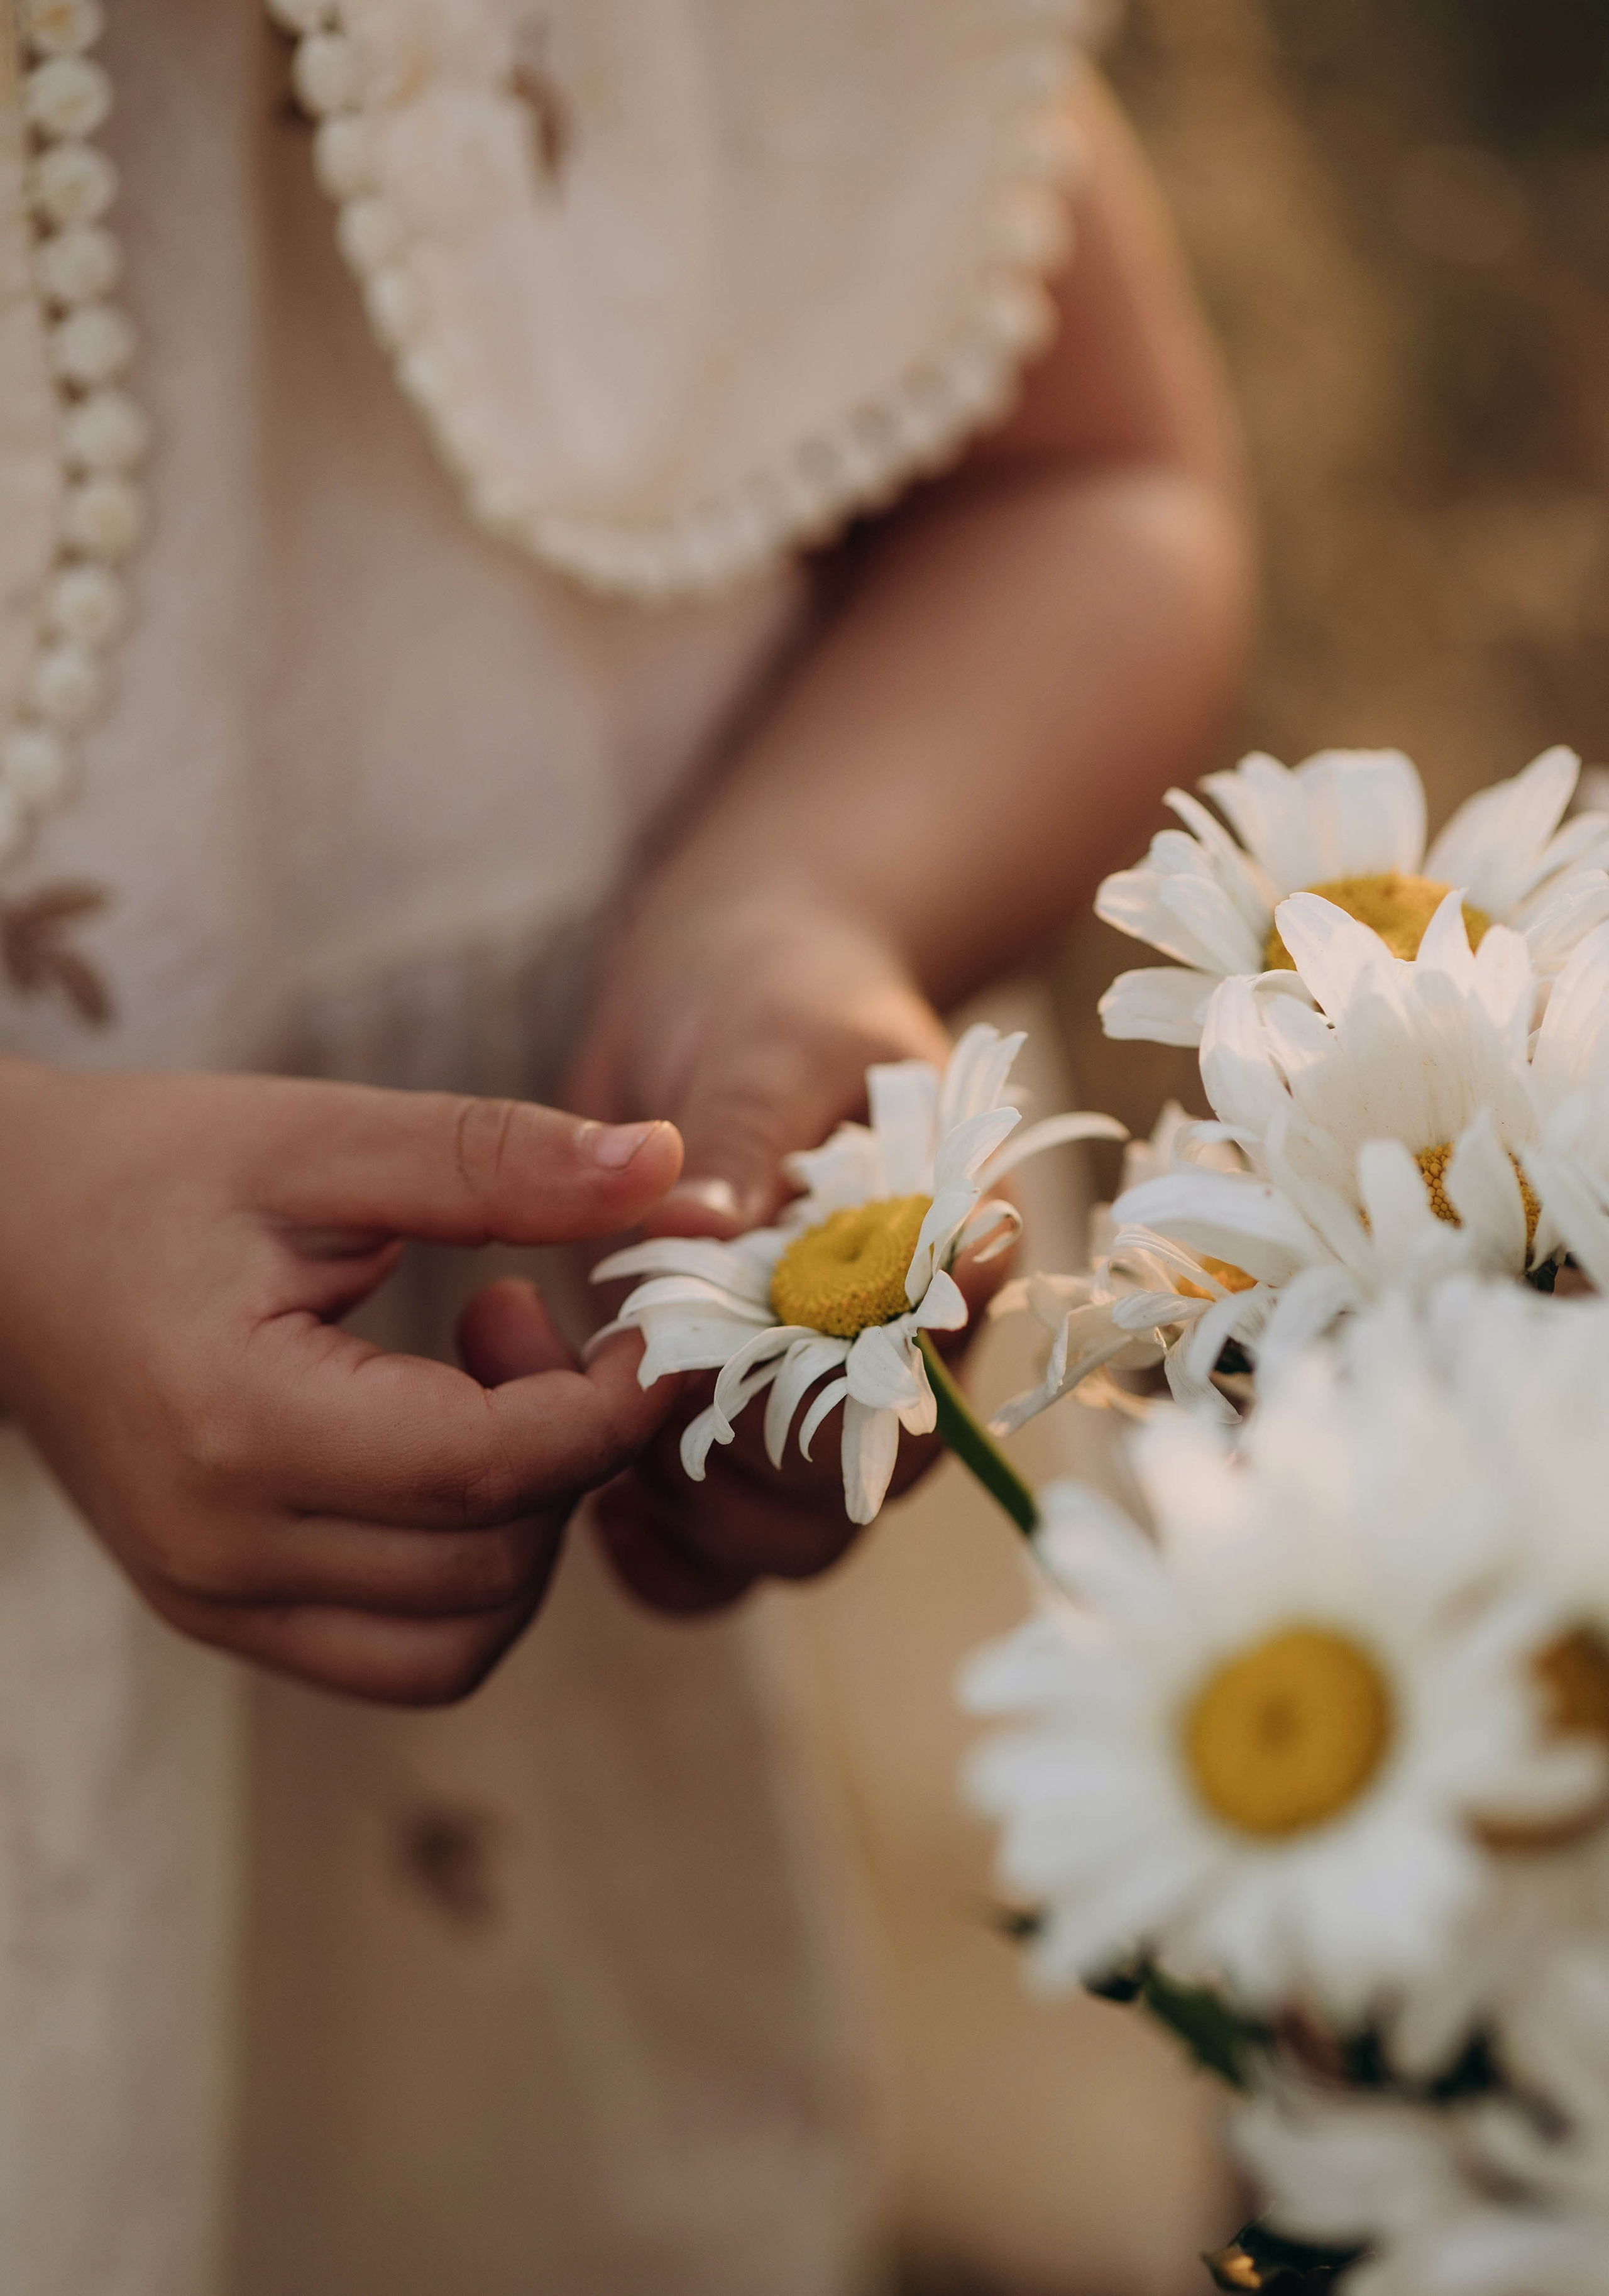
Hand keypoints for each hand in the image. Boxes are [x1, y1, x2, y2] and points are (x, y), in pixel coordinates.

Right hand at [0, 1061, 683, 1701]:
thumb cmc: (153, 1172)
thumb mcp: (322, 1139)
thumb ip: (497, 1160)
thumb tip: (670, 1171)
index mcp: (239, 1423)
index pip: (493, 1468)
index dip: (617, 1406)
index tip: (660, 1328)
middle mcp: (222, 1548)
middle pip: (495, 1562)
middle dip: (571, 1448)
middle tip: (522, 1313)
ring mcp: (215, 1600)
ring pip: (465, 1637)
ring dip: (530, 1521)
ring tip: (479, 1381)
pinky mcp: (223, 1613)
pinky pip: (405, 1652)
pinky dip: (470, 1570)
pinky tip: (446, 1448)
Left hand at [567, 895, 1010, 1611]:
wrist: (735, 989)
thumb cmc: (777, 992)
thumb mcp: (769, 1038)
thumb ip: (748, 1132)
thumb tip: (703, 1229)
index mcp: (947, 1252)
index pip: (917, 1371)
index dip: (824, 1387)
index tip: (719, 1347)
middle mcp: (896, 1347)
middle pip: (856, 1487)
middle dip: (737, 1462)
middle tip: (633, 1379)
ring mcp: (811, 1398)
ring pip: (787, 1537)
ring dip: (687, 1512)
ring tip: (584, 1422)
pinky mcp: (728, 1424)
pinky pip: (716, 1550)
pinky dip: (660, 1554)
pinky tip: (593, 1505)